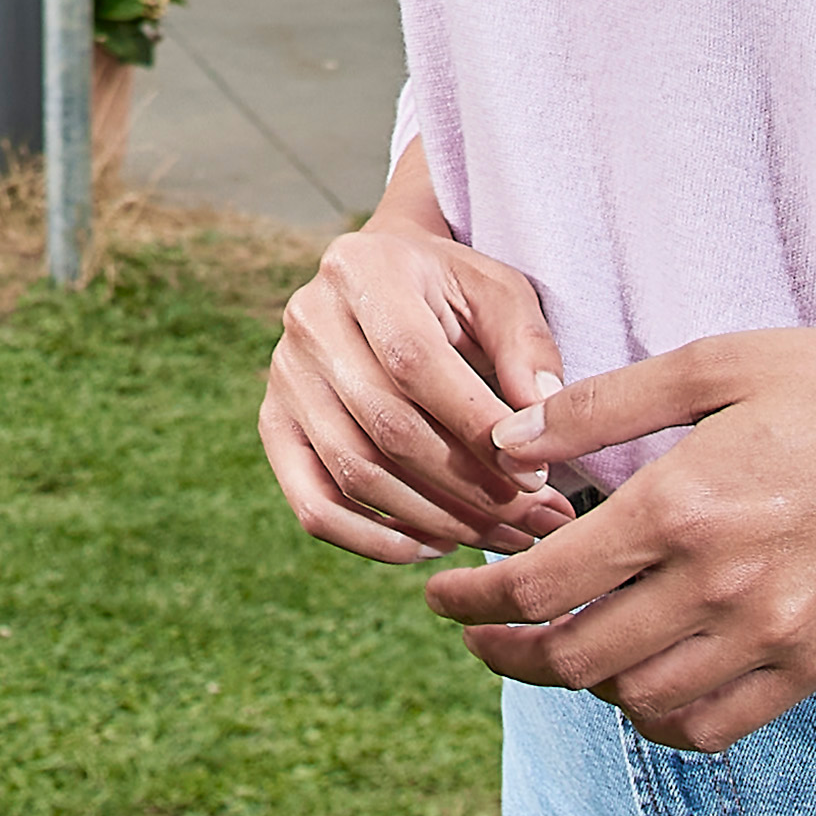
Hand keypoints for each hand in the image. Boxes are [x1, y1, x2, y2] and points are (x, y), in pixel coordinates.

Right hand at [258, 140, 576, 566]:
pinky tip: (432, 546)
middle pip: (385, 424)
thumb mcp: (500, 293)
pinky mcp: (276, 426)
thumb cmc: (454, 291)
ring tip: (497, 535)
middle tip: (527, 517)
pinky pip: (313, 504)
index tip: (534, 471)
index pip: (413, 360)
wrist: (384, 278)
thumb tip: (539, 420)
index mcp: (365, 269)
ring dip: (432, 519)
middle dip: (465, 484)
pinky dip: (372, 541)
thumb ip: (526, 349)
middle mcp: (309, 320)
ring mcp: (284, 377)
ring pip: (353, 471)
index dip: (474, 425)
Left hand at [422, 326, 815, 753]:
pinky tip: (635, 685)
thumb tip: (510, 438)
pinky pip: (708, 727)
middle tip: (478, 634)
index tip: (443, 596)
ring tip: (553, 650)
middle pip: (576, 658)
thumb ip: (604, 407)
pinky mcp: (809, 669)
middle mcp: (718, 586)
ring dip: (577, 685)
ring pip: (635, 701)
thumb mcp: (718, 363)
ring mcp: (768, 639)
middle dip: (506, 653)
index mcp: (683, 504)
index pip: (544, 581)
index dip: (475, 599)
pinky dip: (654, 719)